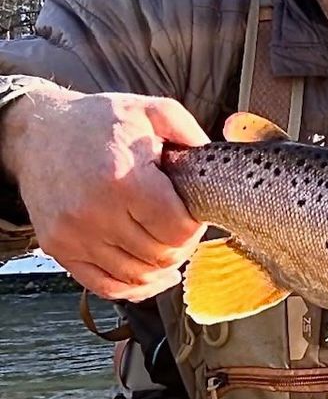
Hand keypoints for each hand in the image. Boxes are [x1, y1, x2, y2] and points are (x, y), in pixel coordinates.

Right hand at [2, 88, 208, 301]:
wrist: (38, 131)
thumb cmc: (97, 122)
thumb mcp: (150, 110)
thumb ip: (190, 132)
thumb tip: (217, 161)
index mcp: (123, 179)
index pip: (177, 231)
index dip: (195, 227)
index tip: (194, 214)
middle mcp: (95, 212)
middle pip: (159, 256)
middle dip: (181, 247)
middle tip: (183, 230)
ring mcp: (73, 234)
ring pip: (136, 276)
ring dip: (160, 268)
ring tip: (167, 247)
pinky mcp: (59, 248)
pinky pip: (105, 286)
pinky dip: (134, 288)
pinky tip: (152, 275)